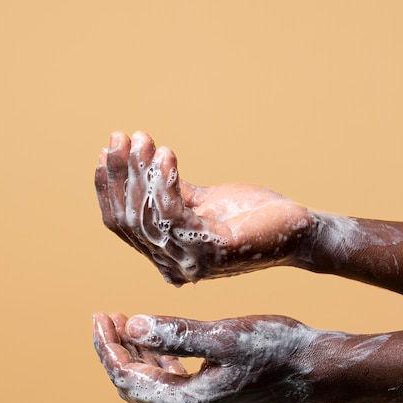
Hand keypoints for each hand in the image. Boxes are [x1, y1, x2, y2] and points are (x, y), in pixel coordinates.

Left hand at [93, 312, 317, 402]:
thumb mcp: (223, 335)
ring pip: (154, 389)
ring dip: (139, 358)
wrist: (316, 371)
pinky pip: (174, 391)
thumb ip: (175, 334)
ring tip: (130, 327)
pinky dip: (162, 368)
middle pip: (135, 387)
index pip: (127, 378)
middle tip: (109, 318)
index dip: (108, 347)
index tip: (101, 316)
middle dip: (118, 351)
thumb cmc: (275, 348)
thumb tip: (130, 326)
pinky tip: (161, 349)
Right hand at [95, 131, 314, 285]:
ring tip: (143, 140)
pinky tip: (167, 155)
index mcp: (167, 253)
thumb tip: (141, 165)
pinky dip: (165, 183)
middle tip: (120, 137)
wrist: (296, 228)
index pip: (122, 225)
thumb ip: (172, 192)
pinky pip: (174, 216)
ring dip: (140, 173)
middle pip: (128, 221)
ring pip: (146, 218)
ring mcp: (192, 263)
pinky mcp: (213, 253)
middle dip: (120, 176)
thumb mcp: (202, 200)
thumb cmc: (250, 214)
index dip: (109, 189)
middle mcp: (173, 264)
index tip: (105, 151)